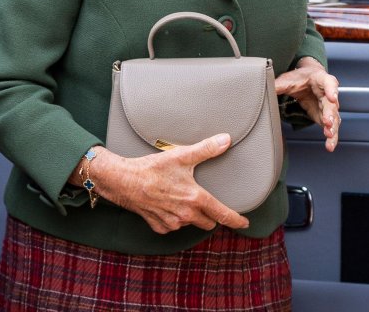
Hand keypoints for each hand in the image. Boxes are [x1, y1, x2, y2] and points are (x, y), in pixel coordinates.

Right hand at [86, 137, 249, 233]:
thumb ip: (206, 149)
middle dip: (210, 215)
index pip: (223, 215)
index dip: (236, 220)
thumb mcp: (181, 155)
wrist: (124, 180)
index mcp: (195, 199)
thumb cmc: (152, 168)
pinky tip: (166, 205)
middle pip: (208, 222)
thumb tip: (225, 140)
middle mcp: (186, 215)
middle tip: (206, 203)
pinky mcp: (159, 226)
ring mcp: (172, 223)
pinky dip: (173, 218)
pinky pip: (172, 226)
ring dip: (190, 215)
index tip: (244, 223)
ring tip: (181, 199)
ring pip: (190, 224)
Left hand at [275, 57, 339, 150]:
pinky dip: (330, 137)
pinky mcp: (325, 117)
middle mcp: (328, 93)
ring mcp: (328, 106)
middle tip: (327, 123)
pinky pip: (330, 127)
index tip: (332, 97)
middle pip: (332, 103)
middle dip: (330, 113)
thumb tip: (262, 89)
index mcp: (320, 79)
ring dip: (332, 128)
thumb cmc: (300, 78)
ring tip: (329, 136)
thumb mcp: (287, 79)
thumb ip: (277, 85)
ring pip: (334, 117)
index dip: (331, 90)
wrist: (307, 80)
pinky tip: (329, 145)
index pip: (329, 82)